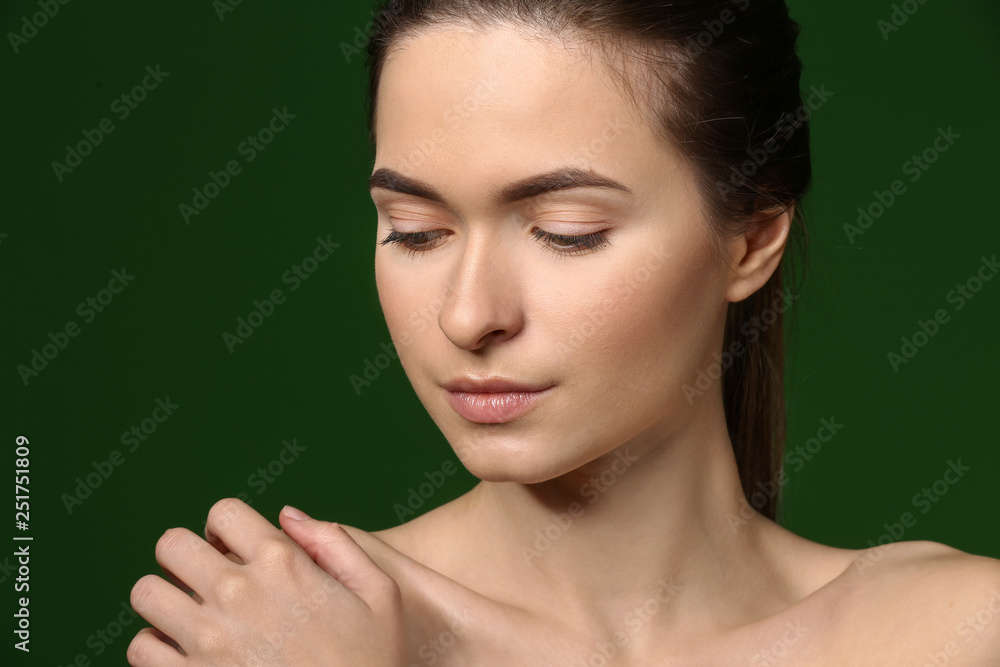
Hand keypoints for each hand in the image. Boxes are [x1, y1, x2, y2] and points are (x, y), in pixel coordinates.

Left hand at [127, 498, 405, 665]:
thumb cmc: (374, 661)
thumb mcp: (381, 594)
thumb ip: (336, 543)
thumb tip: (286, 515)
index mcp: (284, 563)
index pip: (223, 512)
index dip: (224, 527)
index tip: (231, 549)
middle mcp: (239, 593)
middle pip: (172, 544)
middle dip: (185, 555)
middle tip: (202, 578)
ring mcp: (209, 639)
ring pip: (146, 593)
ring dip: (164, 600)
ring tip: (188, 616)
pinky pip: (141, 648)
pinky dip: (155, 648)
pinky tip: (185, 654)